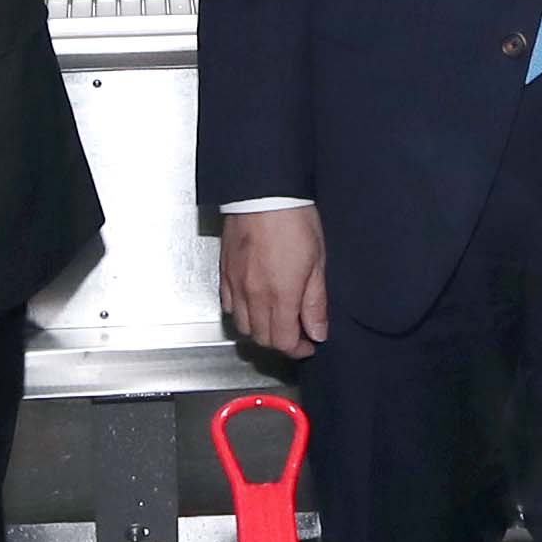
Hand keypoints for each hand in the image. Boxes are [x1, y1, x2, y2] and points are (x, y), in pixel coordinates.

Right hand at [220, 205, 328, 354]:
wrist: (263, 192)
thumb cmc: (293, 219)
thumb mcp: (317, 262)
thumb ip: (315, 302)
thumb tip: (317, 331)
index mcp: (281, 295)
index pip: (283, 342)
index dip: (297, 349)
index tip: (308, 344)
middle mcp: (254, 295)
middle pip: (262, 338)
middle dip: (281, 341)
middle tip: (296, 332)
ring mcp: (236, 285)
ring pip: (243, 326)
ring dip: (261, 329)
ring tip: (276, 317)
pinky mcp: (224, 272)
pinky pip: (227, 305)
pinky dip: (241, 312)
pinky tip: (254, 302)